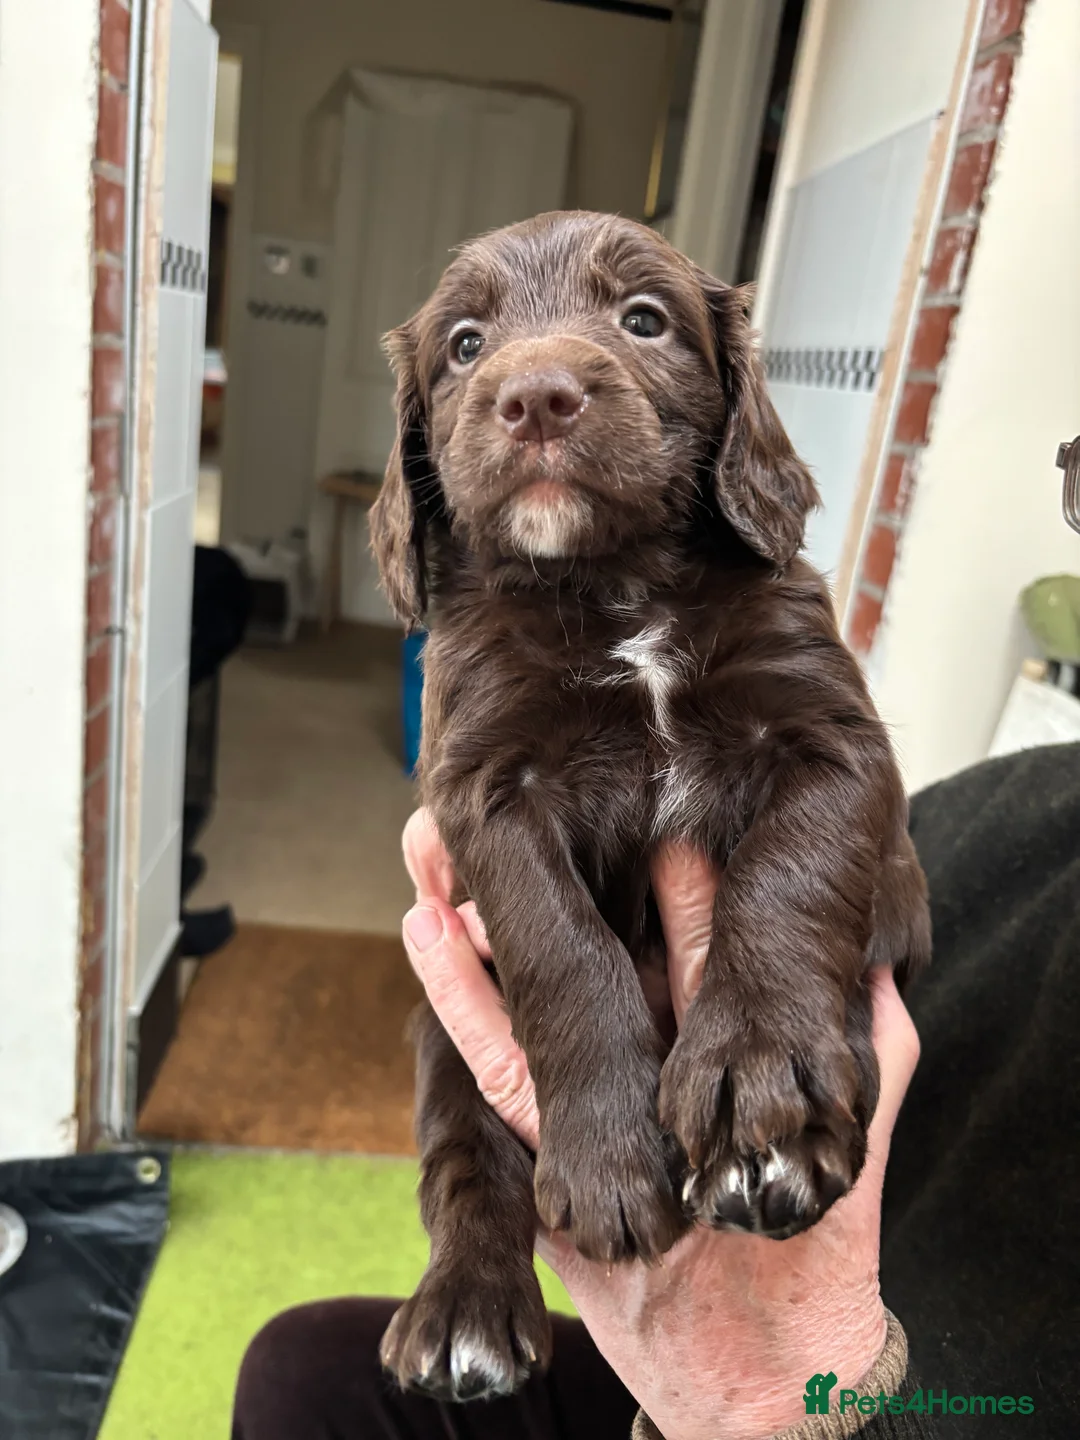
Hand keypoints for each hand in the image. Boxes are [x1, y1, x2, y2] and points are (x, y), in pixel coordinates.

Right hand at [400, 811, 919, 1439]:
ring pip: (535, 994)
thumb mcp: (849, 1157)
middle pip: (593, 953)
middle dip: (549, 882)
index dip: (667, 879)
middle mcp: (646, 1059)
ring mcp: (592, 1097)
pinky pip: (502, 1068)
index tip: (642, 804)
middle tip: (504, 810)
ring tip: (446, 853)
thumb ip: (864, 1069)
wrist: (760, 1370)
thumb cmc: (823, 1266)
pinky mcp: (545, 1143)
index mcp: (714, 1050)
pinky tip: (431, 938)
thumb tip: (877, 973)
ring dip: (491, 923)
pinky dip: (466, 999)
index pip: (688, 945)